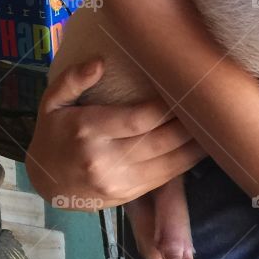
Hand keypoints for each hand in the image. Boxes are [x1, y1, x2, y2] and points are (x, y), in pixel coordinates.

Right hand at [25, 59, 206, 208]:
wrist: (44, 181)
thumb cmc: (53, 133)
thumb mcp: (51, 101)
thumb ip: (72, 79)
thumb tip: (99, 62)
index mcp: (87, 131)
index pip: (139, 119)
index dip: (166, 106)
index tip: (182, 87)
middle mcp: (104, 160)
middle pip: (160, 141)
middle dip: (188, 123)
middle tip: (207, 101)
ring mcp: (118, 183)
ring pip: (168, 163)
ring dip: (195, 144)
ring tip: (214, 123)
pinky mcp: (128, 196)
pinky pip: (165, 179)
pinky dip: (187, 162)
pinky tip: (201, 146)